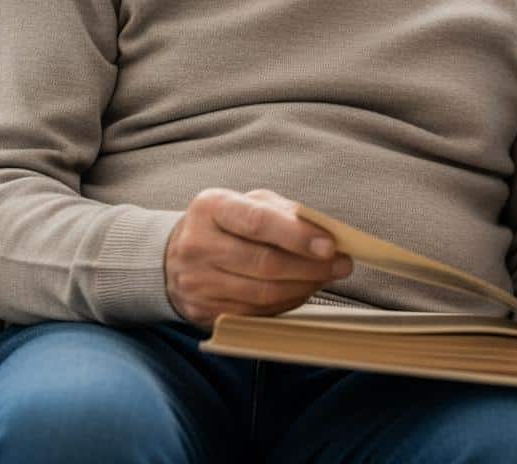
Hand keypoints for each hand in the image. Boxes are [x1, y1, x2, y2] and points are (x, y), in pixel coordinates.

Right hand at [164, 188, 352, 329]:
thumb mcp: (249, 202)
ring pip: (262, 294)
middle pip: (264, 264)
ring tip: (327, 277)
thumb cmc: (226, 223)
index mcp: (212, 207)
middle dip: (310, 266)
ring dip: (304, 287)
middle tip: (341, 265)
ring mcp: (198, 282)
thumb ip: (284, 212)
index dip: (298, 236)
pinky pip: (255, 313)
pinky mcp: (203, 312)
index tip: (330, 245)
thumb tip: (325, 232)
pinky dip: (286, 303)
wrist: (175, 255)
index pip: (258, 223)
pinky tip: (303, 291)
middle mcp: (198, 245)